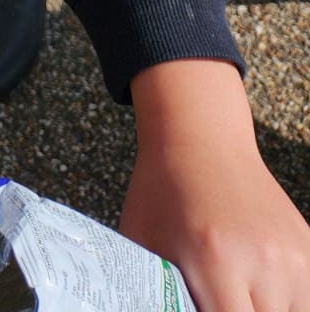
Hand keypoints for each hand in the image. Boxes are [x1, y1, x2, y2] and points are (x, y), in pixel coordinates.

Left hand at [121, 60, 309, 311]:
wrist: (200, 140)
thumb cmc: (162, 194)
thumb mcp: (141, 244)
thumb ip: (153, 294)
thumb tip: (149, 307)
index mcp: (215, 260)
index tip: (200, 305)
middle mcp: (263, 261)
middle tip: (212, 296)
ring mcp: (294, 257)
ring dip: (264, 310)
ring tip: (236, 292)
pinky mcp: (308, 251)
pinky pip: (304, 298)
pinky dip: (286, 302)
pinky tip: (257, 289)